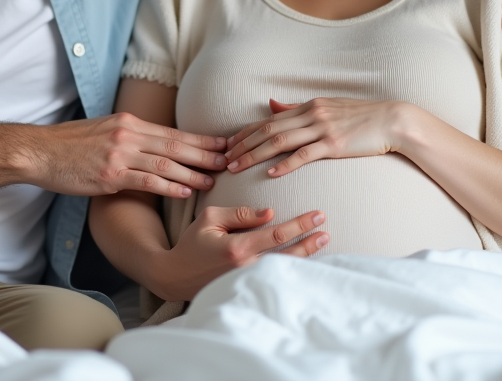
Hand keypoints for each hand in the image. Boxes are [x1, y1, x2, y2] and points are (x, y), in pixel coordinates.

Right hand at [29, 112, 226, 198]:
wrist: (39, 151)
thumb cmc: (69, 144)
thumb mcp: (104, 129)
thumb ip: (130, 135)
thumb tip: (154, 144)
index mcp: (129, 122)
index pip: (173, 131)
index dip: (201, 139)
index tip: (223, 144)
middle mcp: (128, 134)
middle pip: (176, 144)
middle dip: (206, 153)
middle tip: (230, 160)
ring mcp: (119, 154)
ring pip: (166, 163)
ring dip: (193, 172)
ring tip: (213, 180)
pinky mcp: (109, 174)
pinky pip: (146, 181)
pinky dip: (168, 186)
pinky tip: (185, 192)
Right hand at [146, 205, 328, 300]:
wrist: (175, 276)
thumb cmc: (192, 243)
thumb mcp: (210, 218)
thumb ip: (240, 214)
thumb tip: (269, 213)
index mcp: (237, 248)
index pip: (276, 234)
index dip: (299, 225)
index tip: (317, 215)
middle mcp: (245, 268)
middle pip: (287, 254)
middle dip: (309, 241)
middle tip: (326, 229)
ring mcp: (247, 281)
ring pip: (284, 268)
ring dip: (306, 255)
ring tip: (322, 241)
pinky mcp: (246, 287)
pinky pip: (275, 277)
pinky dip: (292, 269)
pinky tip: (306, 260)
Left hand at [224, 98, 404, 176]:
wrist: (393, 120)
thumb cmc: (361, 117)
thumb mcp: (327, 107)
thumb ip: (297, 108)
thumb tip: (270, 104)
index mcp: (308, 105)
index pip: (268, 120)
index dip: (246, 133)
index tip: (228, 145)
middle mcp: (311, 114)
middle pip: (267, 130)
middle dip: (242, 145)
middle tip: (224, 159)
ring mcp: (322, 128)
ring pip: (279, 141)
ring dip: (254, 155)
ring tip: (237, 167)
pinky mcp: (334, 144)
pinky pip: (304, 155)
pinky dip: (285, 164)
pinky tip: (270, 174)